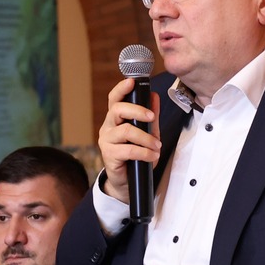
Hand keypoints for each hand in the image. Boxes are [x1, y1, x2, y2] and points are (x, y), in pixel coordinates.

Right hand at [96, 77, 159, 205]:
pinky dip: (144, 152)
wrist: (126, 182)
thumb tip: (154, 96)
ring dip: (145, 137)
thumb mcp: (147, 134)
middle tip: (151, 117)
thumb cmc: (135, 156)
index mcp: (115, 118)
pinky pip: (128, 149)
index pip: (115, 99)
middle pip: (117, 109)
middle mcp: (108, 127)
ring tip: (157, 146)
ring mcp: (107, 141)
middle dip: (137, 110)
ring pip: (125, 130)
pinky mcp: (109, 155)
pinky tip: (152, 156)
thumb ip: (150, 117)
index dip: (122, 89)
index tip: (132, 82)